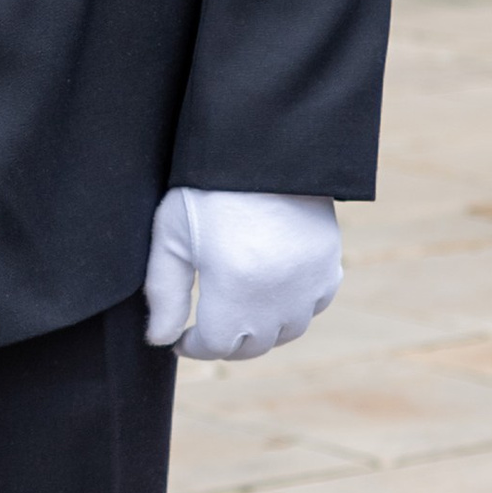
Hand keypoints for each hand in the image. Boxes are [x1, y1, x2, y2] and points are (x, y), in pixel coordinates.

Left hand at [143, 190, 341, 362]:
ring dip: (262, 330)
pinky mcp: (330, 264)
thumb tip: (161, 339)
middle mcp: (276, 294)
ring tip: (240, 312)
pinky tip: (274, 292)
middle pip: (253, 345)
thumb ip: (164, 293)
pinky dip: (294, 308)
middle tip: (208, 328)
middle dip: (227, 342)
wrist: (265, 146)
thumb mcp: (172, 235)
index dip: (194, 346)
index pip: (216, 346)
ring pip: (287, 331)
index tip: (181, 338)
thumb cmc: (209, 187)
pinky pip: (314, 305)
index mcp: (233, 287)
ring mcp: (309, 282)